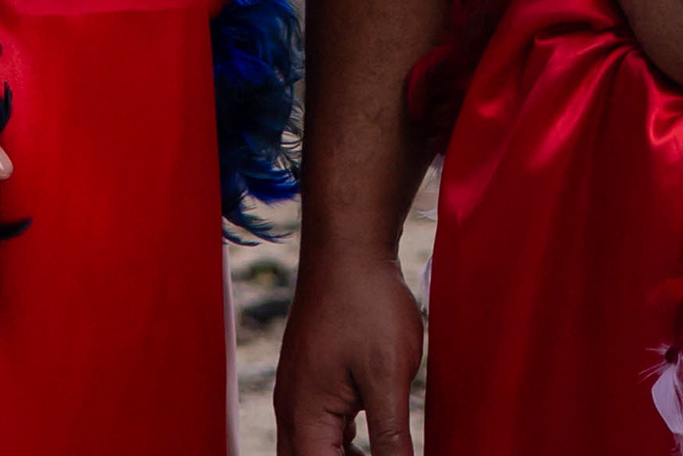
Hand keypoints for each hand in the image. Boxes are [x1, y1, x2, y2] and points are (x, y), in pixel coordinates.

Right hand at [274, 245, 421, 454]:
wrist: (348, 246)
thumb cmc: (367, 304)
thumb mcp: (388, 378)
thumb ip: (391, 437)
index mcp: (304, 415)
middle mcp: (291, 408)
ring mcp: (298, 391)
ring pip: (312, 450)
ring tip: (385, 454)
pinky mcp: (311, 377)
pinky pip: (318, 428)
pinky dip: (340, 445)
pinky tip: (369, 441)